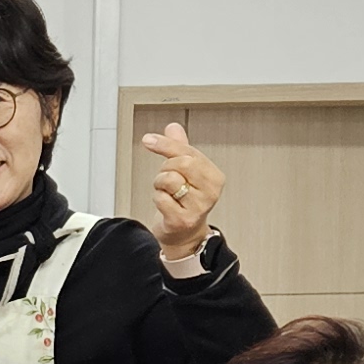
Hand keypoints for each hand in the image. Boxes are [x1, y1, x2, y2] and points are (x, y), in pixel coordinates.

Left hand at [143, 123, 226, 264]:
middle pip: (180, 163)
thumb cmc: (186, 202)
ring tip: (167, 193)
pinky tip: (165, 206)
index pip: (188, 152)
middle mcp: (210, 191)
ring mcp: (198, 207)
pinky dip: (157, 199)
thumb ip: (180, 149)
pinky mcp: (182, 219)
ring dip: (159, 185)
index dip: (166, 144)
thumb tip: (173, 128)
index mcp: (214, 177)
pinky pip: (160, 198)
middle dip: (165, 168)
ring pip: (168, 179)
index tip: (149, 140)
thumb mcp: (186, 173)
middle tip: (166, 179)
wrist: (184, 235)